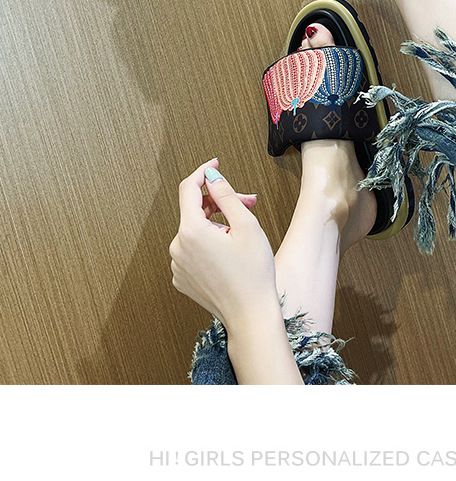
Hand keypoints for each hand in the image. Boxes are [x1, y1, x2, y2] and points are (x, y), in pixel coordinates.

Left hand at [169, 159, 277, 328]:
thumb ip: (226, 195)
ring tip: (243, 231)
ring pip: (195, 231)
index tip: (215, 164)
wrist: (251, 316)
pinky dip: (209, 243)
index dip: (203, 172)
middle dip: (220, 201)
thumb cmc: (253, 273)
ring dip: (217, 223)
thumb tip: (212, 177)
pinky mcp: (182, 279)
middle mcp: (177, 248)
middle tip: (248, 201)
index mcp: (190, 232)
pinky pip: (193, 250)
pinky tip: (231, 250)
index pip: (189, 189)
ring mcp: (178, 265)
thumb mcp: (246, 225)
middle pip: (195, 211)